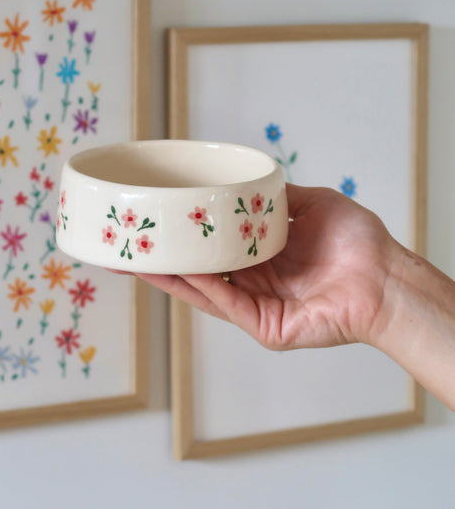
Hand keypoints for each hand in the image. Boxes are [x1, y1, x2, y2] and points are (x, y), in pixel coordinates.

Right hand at [137, 184, 399, 350]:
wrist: (387, 275)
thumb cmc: (359, 243)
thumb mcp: (314, 203)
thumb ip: (280, 198)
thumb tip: (252, 183)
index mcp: (261, 259)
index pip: (211, 251)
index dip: (182, 240)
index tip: (153, 226)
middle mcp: (254, 284)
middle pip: (197, 275)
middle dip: (159, 263)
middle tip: (122, 248)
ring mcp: (257, 307)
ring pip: (203, 293)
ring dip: (168, 277)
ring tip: (135, 260)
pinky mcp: (266, 326)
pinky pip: (228, 305)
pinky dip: (203, 288)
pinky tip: (179, 270)